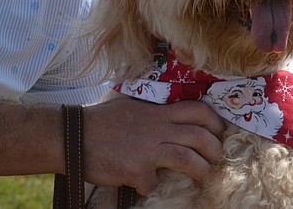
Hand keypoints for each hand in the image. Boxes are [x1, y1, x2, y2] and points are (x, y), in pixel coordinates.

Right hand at [82, 95, 224, 195]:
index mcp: (156, 111)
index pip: (198, 110)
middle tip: (216, 159)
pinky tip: (143, 186)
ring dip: (202, 172)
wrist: (73, 135)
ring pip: (189, 159)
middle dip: (215, 150)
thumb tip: (166, 114)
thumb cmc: (99, 121)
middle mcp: (156, 127)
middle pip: (200, 136)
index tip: (219, 134)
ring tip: (205, 178)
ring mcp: (148, 148)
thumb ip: (150, 110)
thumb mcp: (128, 105)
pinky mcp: (137, 169)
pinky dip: (150, 187)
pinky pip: (153, 183)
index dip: (215, 122)